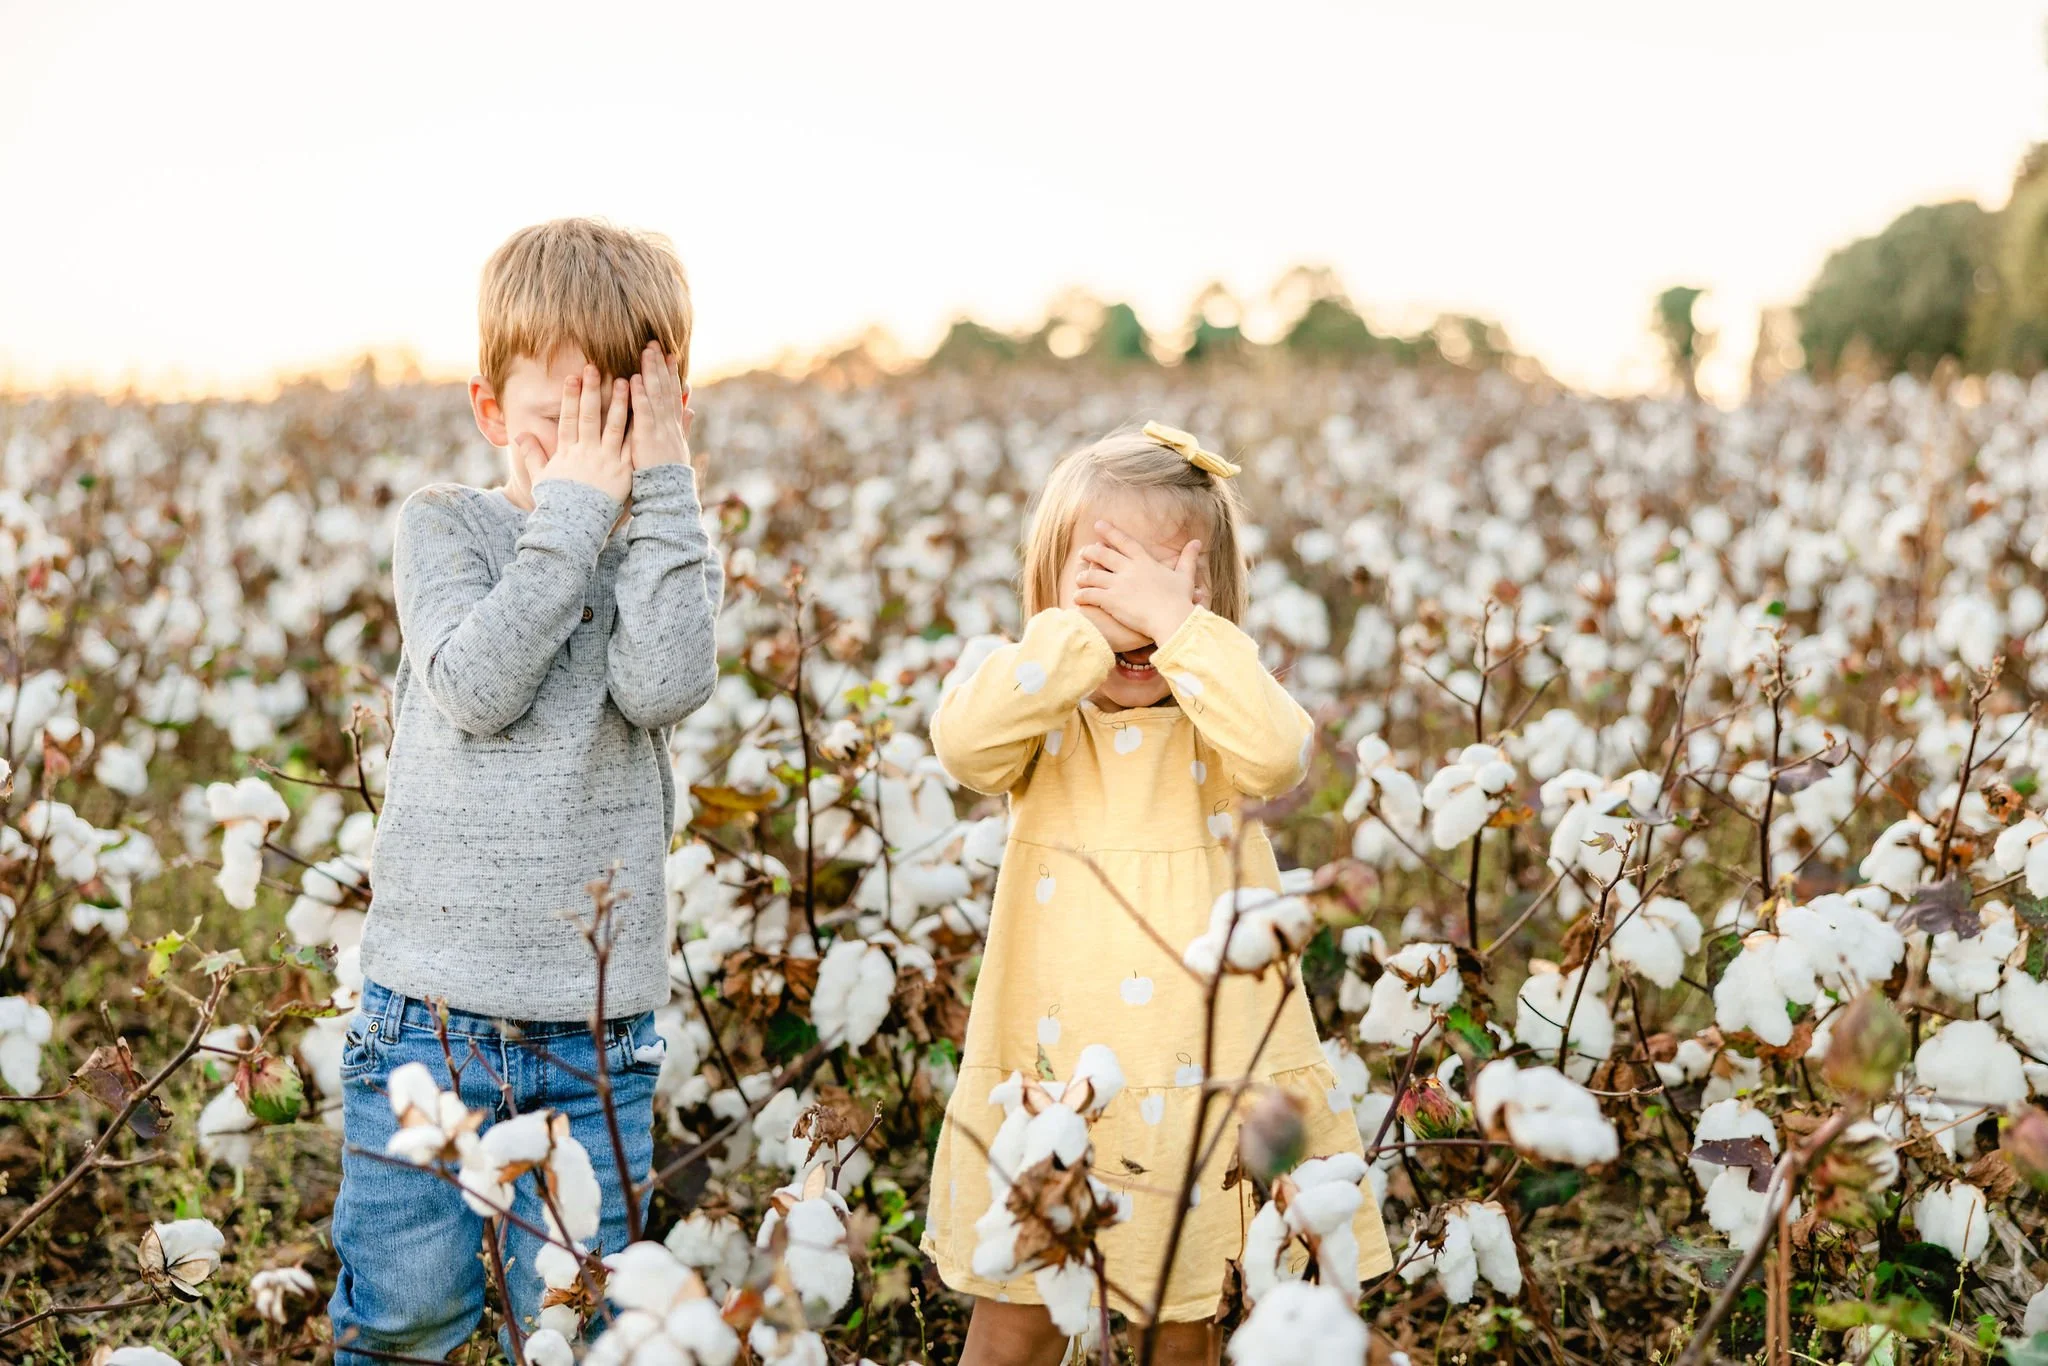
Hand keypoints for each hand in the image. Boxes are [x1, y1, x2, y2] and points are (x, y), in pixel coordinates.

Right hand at [524, 366, 632, 505]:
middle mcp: (586, 453)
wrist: (575, 529)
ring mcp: (606, 462)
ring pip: (614, 427)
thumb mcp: (541, 479)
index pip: (568, 418)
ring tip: (625, 381)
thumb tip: (519, 434)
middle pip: (590, 416)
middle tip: (595, 369)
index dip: (570, 397)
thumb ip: (532, 454)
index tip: (572, 377)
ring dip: (620, 403)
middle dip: (592, 391)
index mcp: (567, 453)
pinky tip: (645, 412)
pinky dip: (638, 429)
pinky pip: (632, 446)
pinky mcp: (623, 472)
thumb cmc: (558, 506)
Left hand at [626, 340, 695, 476]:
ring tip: (645, 352)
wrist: (668, 495)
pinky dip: (641, 395)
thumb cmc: (668, 474)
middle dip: (660, 365)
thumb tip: (692, 409)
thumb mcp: (679, 448)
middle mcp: (669, 424)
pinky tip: (636, 379)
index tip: (668, 355)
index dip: (671, 373)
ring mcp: (659, 430)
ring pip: (656, 396)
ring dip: (651, 372)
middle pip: (665, 389)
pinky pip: (644, 413)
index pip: (673, 394)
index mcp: (674, 425)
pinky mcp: (647, 438)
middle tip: (654, 343)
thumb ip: (684, 426)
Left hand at [1073, 521, 1203, 644]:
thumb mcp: (1185, 577)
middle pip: (1103, 555)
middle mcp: (1129, 569)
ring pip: (1093, 575)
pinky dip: (1081, 595)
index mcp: (1145, 562)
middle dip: (1090, 551)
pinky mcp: (1111, 600)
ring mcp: (1118, 584)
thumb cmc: (1181, 601)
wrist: (1172, 620)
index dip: (1111, 533)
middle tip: (1082, 551)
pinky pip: (1090, 594)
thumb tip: (1197, 542)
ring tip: (1078, 578)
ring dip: (1083, 576)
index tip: (1099, 525)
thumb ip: (1188, 559)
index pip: (1125, 542)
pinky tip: (1076, 598)